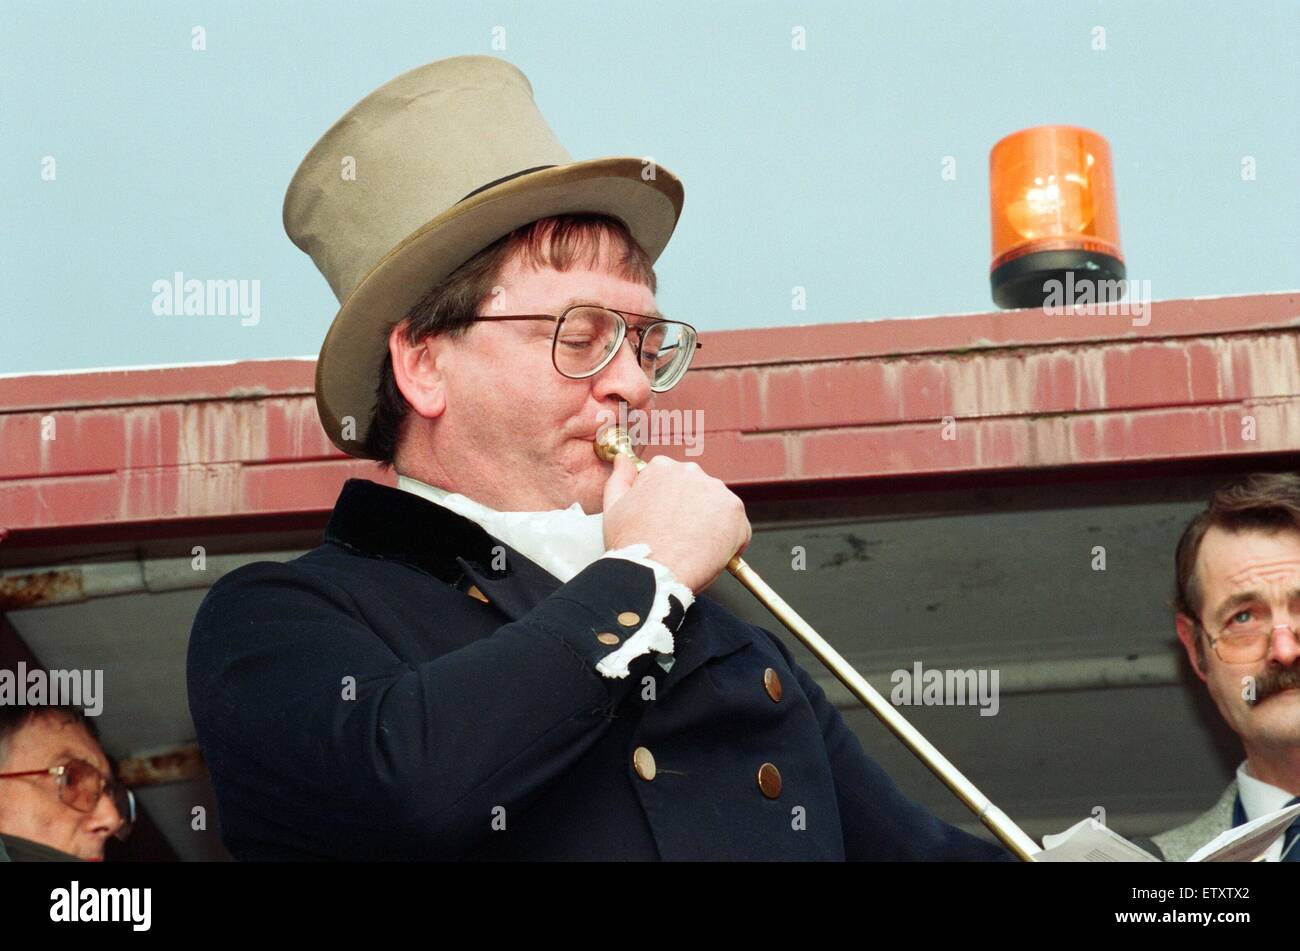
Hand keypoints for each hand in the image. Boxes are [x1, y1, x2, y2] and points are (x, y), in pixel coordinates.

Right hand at [602, 453, 750, 592]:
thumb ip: (620, 478)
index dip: (671, 506)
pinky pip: (738, 527)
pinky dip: (730, 542)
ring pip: (719, 508)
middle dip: (693, 512)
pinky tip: (710, 555)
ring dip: (712, 525)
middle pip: (699, 492)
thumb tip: (622, 461)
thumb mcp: (614, 507)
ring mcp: (716, 490)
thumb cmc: (632, 545)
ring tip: (693, 548)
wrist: (652, 573)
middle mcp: (691, 472)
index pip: (675, 481)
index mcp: (662, 468)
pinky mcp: (735, 511)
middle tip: (680, 538)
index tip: (667, 523)